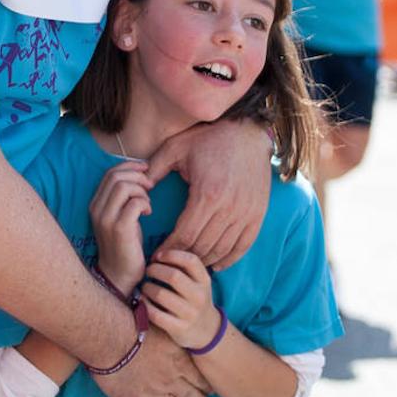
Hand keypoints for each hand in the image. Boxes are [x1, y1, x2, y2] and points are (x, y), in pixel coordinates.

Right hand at [89, 161, 151, 295]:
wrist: (119, 276)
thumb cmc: (125, 246)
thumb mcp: (120, 218)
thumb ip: (123, 199)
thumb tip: (139, 176)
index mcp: (96, 205)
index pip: (109, 174)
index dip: (129, 166)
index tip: (145, 168)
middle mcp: (97, 209)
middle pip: (116, 176)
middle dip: (138, 176)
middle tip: (150, 186)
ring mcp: (106, 219)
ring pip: (124, 187)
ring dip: (141, 190)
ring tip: (147, 203)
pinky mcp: (119, 229)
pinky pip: (134, 203)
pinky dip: (145, 203)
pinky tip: (148, 213)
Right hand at [91, 326, 212, 396]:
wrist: (111, 338)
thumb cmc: (134, 323)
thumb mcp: (162, 323)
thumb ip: (172, 329)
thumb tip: (178, 320)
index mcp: (177, 360)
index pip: (198, 376)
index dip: (207, 385)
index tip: (213, 391)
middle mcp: (169, 379)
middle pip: (189, 395)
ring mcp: (152, 392)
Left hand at [142, 250, 218, 349]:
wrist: (207, 330)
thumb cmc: (194, 298)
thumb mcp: (197, 282)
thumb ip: (183, 267)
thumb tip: (157, 253)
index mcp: (204, 281)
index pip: (190, 261)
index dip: (171, 254)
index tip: (158, 256)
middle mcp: (199, 296)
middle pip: (173, 276)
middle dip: (155, 270)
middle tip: (148, 270)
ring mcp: (190, 314)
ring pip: (161, 294)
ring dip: (147, 287)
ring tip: (145, 286)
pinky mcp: (179, 329)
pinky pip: (155, 314)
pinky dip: (145, 304)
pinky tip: (143, 300)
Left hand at [146, 120, 271, 268]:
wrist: (247, 133)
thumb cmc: (208, 139)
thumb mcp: (175, 148)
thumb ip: (154, 168)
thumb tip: (138, 186)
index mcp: (207, 194)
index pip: (185, 235)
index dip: (169, 248)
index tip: (157, 253)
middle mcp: (229, 208)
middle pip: (202, 246)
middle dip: (183, 257)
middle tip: (169, 262)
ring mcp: (246, 213)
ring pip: (222, 249)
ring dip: (204, 260)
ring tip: (187, 262)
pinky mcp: (258, 214)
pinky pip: (243, 245)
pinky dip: (229, 258)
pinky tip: (216, 263)